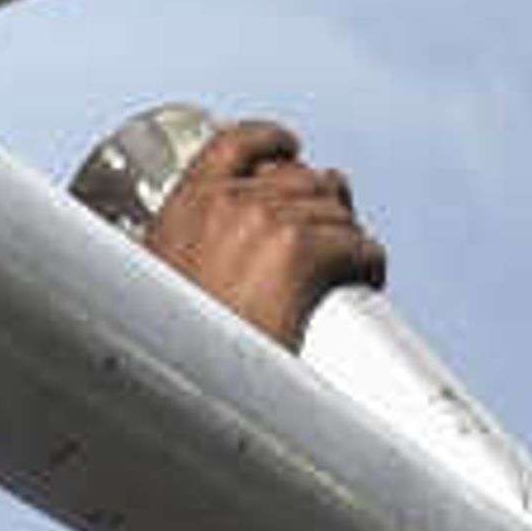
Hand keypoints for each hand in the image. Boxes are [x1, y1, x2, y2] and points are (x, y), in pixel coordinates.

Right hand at [145, 115, 385, 348]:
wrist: (190, 389)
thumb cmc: (179, 357)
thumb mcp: (161, 288)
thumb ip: (189, 255)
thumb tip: (227, 258)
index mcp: (185, 206)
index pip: (234, 143)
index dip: (272, 140)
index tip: (292, 148)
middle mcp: (224, 202)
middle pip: (299, 176)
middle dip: (324, 200)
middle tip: (336, 235)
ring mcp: (263, 221)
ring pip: (334, 210)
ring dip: (350, 236)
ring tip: (352, 269)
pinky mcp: (300, 252)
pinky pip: (356, 243)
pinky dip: (370, 261)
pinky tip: (369, 278)